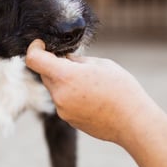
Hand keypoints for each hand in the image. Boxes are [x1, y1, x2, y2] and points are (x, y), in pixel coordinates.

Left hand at [25, 39, 149, 146]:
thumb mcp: (101, 64)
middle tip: (76, 64)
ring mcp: (62, 110)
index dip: (34, 49)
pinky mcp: (69, 120)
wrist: (133, 122)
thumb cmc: (121, 89)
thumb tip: (64, 59)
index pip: (34, 60)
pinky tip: (93, 98)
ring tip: (90, 84)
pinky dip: (72, 96)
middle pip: (45, 74)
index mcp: (65, 76)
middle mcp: (59, 95)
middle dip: (55, 66)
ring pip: (55, 88)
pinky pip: (63, 102)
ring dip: (65, 82)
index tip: (41, 44)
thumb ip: (77, 60)